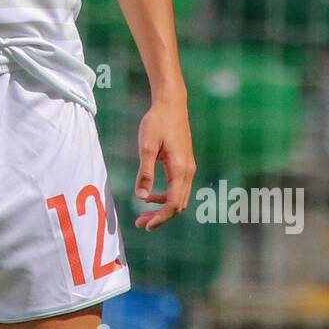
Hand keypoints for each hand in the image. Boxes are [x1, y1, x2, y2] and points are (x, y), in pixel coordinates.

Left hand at [132, 98, 195, 230]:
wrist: (171, 103)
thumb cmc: (157, 122)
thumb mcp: (146, 147)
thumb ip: (145, 172)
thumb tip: (141, 197)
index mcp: (180, 169)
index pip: (173, 203)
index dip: (160, 218)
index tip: (145, 225)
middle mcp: (188, 171)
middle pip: (178, 205)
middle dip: (161, 217)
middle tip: (140, 224)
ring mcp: (188, 168)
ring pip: (179, 198)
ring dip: (163, 208)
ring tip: (143, 213)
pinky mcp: (185, 163)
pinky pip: (178, 188)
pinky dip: (166, 196)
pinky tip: (150, 195)